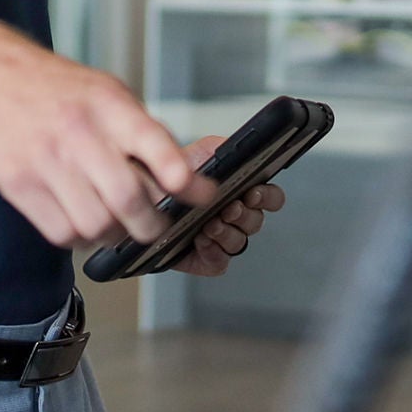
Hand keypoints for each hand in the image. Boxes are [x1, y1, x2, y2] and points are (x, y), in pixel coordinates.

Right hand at [0, 42, 217, 248]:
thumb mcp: (111, 94)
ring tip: (116, 224)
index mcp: (109, 105)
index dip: (185, 179)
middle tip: (156, 226)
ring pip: (96, 225)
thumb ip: (145, 135)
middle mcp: (78, 132)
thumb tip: (184, 182)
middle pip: (128, 199)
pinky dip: (81, 238)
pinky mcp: (19, 185)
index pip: (156, 145)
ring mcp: (45, 161)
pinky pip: (62, 234)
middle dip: (151, 225)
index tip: (202, 196)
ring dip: (115, 235)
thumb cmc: (62, 92)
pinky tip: (83, 221)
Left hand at [170, 135, 285, 276]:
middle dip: (243, 215)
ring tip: (209, 224)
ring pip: (239, 242)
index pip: (270, 197)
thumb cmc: (171, 175)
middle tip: (228, 208)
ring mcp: (221, 239)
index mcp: (240, 191)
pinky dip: (213, 251)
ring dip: (226, 233)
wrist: (140, 197)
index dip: (267, 197)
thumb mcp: (201, 152)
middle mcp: (234, 216)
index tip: (253, 193)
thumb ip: (226, 148)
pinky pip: (220, 262)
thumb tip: (242, 152)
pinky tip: (201, 240)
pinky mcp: (205, 258)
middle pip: (256, 222)